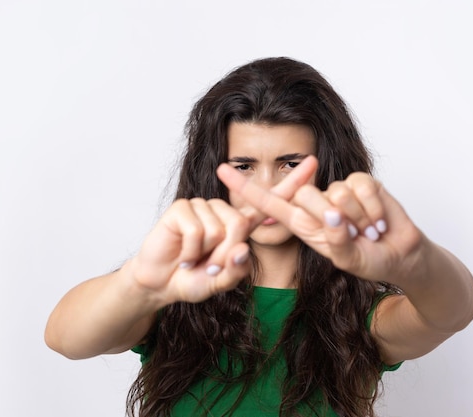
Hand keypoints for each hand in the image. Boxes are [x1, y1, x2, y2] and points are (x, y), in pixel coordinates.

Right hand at [129, 156, 318, 304]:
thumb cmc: (192, 279)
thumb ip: (236, 271)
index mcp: (239, 225)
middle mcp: (223, 211)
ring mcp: (202, 206)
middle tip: (207, 266)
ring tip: (192, 259)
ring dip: (204, 255)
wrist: (159, 284)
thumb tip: (243, 248)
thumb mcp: (220, 282)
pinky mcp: (181, 207)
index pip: (270, 203)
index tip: (313, 162)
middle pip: (240, 225)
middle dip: (224, 255)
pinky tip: (181, 254)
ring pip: (218, 230)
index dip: (292, 184)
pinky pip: (196, 231)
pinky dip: (188, 251)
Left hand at [216, 156, 423, 282]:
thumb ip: (336, 241)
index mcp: (303, 224)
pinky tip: (379, 221)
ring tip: (368, 232)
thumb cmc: (369, 260)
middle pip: (304, 195)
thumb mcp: (347, 260)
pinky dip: (373, 208)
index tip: (221, 171)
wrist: (401, 255)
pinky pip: (360, 186)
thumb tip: (332, 214)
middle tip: (352, 236)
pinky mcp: (361, 182)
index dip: (246, 189)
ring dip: (357, 219)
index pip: (269, 204)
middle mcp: (317, 204)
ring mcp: (338, 191)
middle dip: (329, 218)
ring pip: (335, 192)